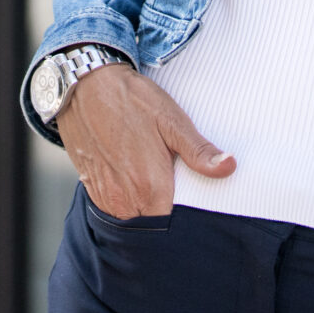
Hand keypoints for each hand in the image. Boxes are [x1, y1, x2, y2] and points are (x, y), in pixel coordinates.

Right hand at [54, 65, 234, 218]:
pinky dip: (126, 204)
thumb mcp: (172, 120)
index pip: (173, 227)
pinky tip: (134, 184)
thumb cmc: (131, 100)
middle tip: (178, 197)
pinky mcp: (90, 189)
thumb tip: (229, 167)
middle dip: (166, 219)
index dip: (186, 222)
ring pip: (132, 220)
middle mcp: (125, 200)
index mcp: (151, 188)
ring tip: (156, 190)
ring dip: (144, 212)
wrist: (85, 85)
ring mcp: (106, 197)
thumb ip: (199, 151)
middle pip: (152, 226)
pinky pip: (114, 210)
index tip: (194, 209)